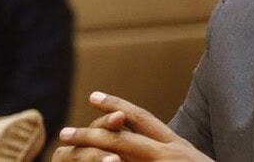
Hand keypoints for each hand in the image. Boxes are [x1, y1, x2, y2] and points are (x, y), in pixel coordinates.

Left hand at [53, 91, 212, 161]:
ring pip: (123, 155)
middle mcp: (171, 153)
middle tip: (64, 132)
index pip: (142, 118)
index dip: (117, 105)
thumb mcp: (188, 159)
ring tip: (68, 151)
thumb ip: (167, 151)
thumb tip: (140, 144)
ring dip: (94, 155)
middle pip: (125, 138)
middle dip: (92, 133)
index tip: (93, 96)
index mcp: (177, 144)